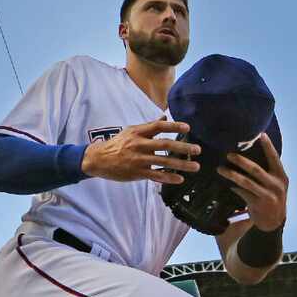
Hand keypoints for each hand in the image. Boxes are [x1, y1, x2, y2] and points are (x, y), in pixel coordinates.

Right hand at [81, 116, 200, 184]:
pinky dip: (168, 177)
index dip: (174, 125)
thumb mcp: (131, 131)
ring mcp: (138, 159)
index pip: (158, 126)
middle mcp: (139, 144)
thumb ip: (149, 126)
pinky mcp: (137, 172)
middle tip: (197, 150)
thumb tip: (164, 117)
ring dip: (181, 164)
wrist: (98, 159)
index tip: (188, 127)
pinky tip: (180, 179)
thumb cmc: (118, 144)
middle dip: (183, 147)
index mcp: (138, 132)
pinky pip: (156, 175)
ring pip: (163, 161)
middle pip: (164, 144)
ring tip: (195, 167)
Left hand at [217, 133, 288, 231]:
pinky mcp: (258, 204)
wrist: (274, 222)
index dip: (268, 146)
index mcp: (281, 176)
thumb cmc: (273, 198)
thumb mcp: (277, 184)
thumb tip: (251, 155)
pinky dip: (234, 187)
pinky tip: (226, 183)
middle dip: (241, 161)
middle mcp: (276, 185)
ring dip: (232, 174)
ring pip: (246, 182)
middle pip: (256, 169)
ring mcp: (267, 195)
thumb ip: (269, 172)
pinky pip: (242, 193)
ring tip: (220, 169)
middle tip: (228, 154)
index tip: (261, 135)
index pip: (274, 158)